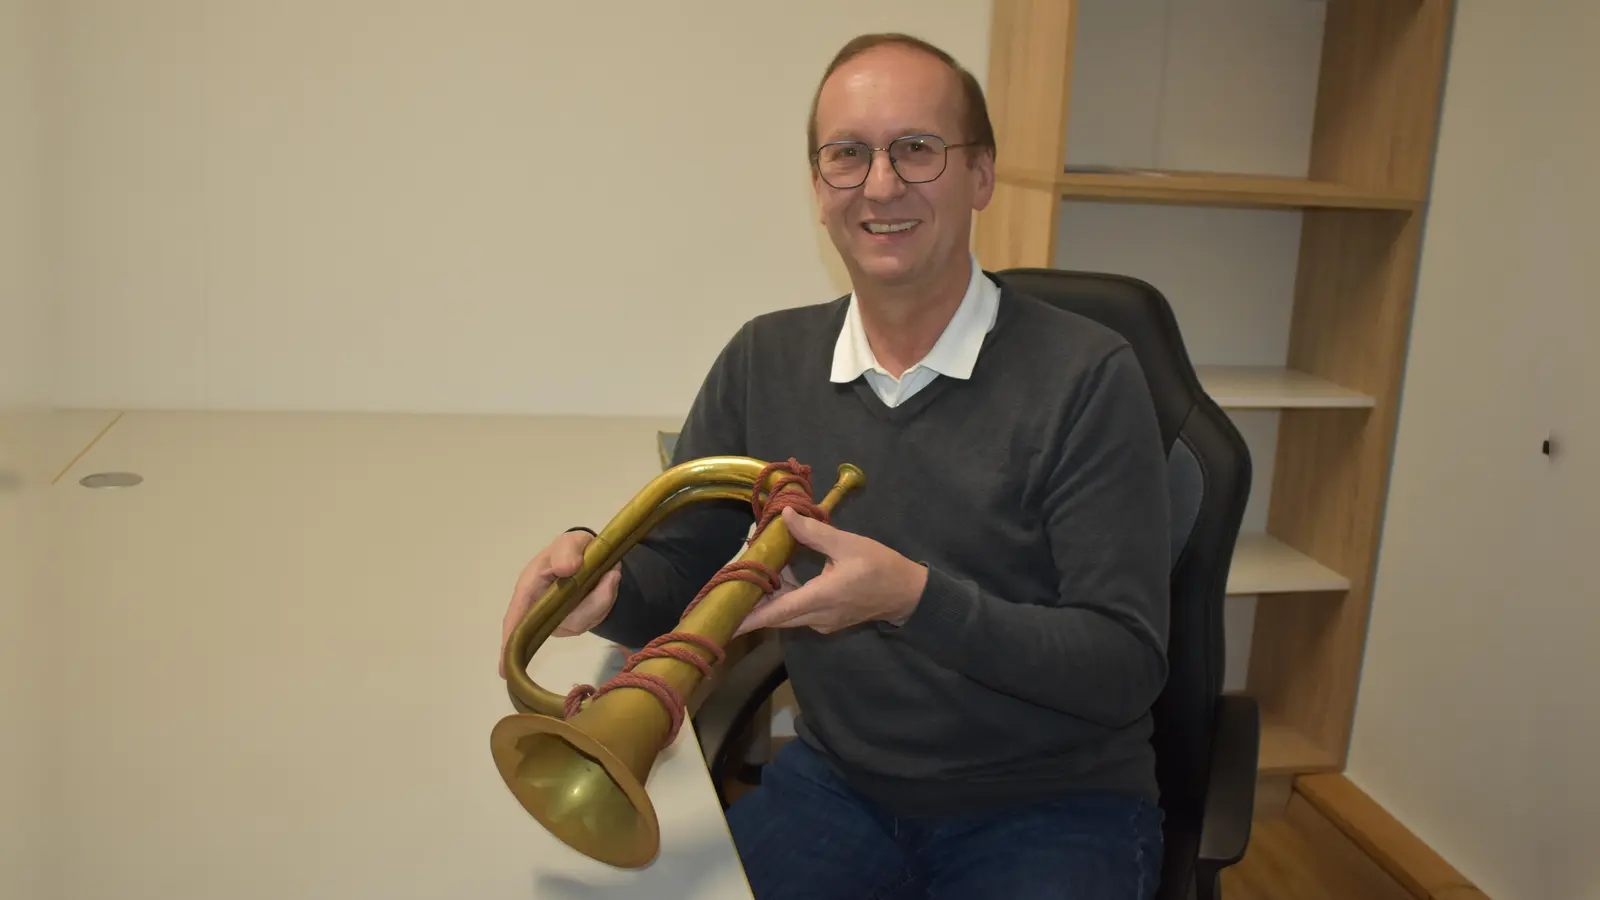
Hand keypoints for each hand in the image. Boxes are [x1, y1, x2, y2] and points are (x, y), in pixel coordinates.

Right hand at [499, 529, 621, 676]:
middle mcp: (541, 611)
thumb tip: (567, 568)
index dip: (510, 643)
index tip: (504, 668)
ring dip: (602, 599)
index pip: (517, 619)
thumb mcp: (569, 542)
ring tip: (610, 573)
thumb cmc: (570, 549)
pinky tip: (608, 581)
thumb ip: (566, 551)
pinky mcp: (578, 623)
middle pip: (559, 624)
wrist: (591, 554)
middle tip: (611, 576)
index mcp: (529, 590)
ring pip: (583, 622)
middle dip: (589, 604)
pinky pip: (595, 618)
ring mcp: (560, 620)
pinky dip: (607, 599)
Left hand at [733, 507, 926, 636]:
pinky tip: (783, 576)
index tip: (725, 621)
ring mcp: (823, 622)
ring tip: (754, 574)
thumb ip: (813, 533)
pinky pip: (799, 612)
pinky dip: (786, 598)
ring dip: (770, 598)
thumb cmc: (880, 567)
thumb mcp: (848, 544)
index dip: (748, 618)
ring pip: (787, 615)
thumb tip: (785, 516)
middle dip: (752, 604)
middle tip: (730, 586)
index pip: (776, 613)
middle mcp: (817, 617)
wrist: (908, 593)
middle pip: (776, 616)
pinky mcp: (828, 620)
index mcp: (821, 599)